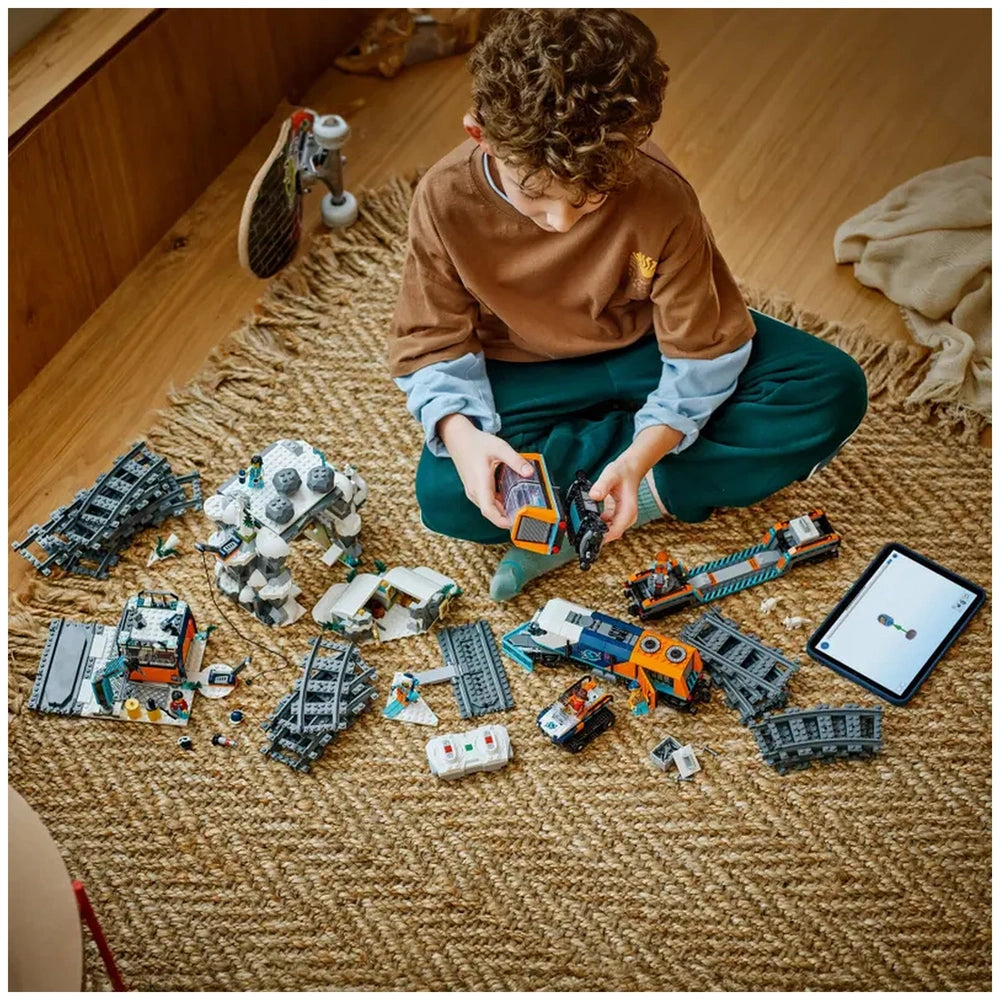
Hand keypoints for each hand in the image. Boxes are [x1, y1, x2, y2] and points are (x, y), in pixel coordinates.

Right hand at [438, 414, 533, 529]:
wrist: (458, 438)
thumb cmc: (477, 443)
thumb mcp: (499, 448)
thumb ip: (515, 460)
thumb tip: (530, 472)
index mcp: (479, 484)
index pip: (489, 510)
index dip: (502, 520)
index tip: (516, 522)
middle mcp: (474, 492)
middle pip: (492, 513)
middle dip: (508, 518)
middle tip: (527, 516)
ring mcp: (473, 492)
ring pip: (490, 508)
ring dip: (504, 511)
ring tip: (522, 508)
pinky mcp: (474, 490)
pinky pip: (488, 502)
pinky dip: (500, 504)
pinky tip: (512, 498)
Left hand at [589, 425, 682, 542]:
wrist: (630, 469)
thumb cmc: (622, 472)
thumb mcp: (610, 476)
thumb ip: (602, 486)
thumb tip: (594, 495)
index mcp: (628, 510)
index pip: (616, 531)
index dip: (603, 538)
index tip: (590, 540)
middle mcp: (627, 517)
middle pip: (612, 534)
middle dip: (597, 536)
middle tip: (580, 534)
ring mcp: (622, 517)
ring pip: (609, 530)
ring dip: (597, 530)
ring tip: (581, 525)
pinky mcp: (617, 515)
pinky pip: (607, 525)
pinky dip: (598, 524)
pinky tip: (588, 518)